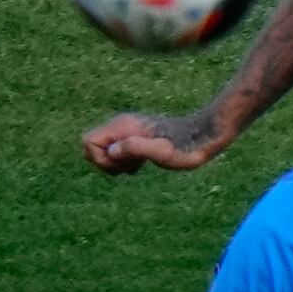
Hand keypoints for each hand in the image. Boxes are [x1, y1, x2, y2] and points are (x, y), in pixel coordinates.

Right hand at [82, 107, 228, 174]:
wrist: (204, 134)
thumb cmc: (186, 147)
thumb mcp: (162, 152)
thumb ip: (135, 148)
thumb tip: (111, 151)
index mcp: (123, 127)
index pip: (88, 141)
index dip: (99, 159)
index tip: (122, 165)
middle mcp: (122, 125)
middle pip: (93, 146)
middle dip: (105, 163)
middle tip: (130, 166)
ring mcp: (128, 130)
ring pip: (104, 150)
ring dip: (115, 164)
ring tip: (139, 165)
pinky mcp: (136, 136)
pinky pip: (117, 151)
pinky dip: (124, 161)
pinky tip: (143, 162)